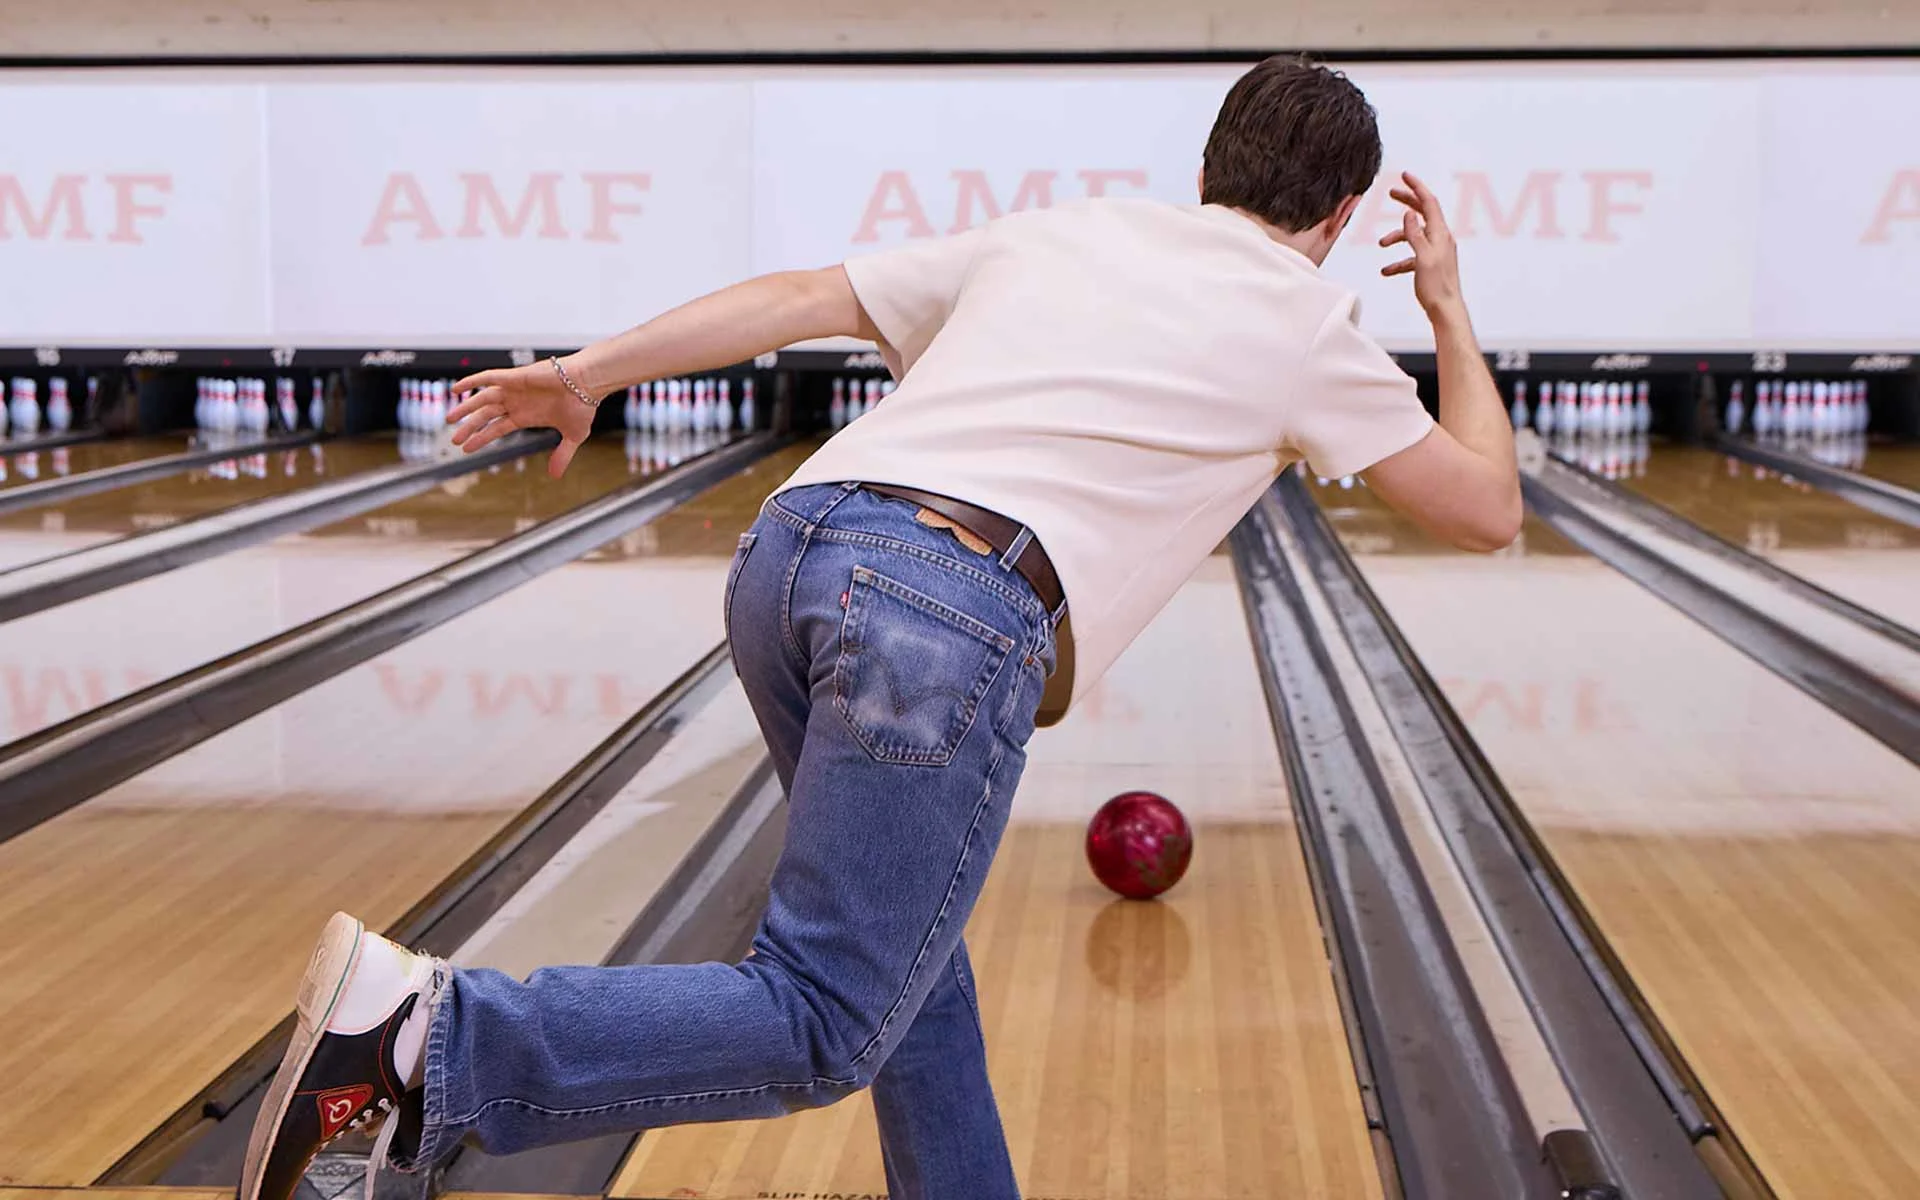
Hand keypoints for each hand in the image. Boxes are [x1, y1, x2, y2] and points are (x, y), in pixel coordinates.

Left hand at [447, 357, 596, 477]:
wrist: (588, 384)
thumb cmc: (583, 405)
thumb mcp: (573, 436)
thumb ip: (562, 455)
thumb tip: (555, 476)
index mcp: (526, 416)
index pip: (496, 428)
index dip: (481, 438)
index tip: (466, 449)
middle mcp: (516, 403)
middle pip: (485, 416)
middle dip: (469, 427)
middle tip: (454, 439)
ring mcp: (514, 389)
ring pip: (483, 399)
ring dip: (466, 408)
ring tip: (450, 419)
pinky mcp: (515, 377)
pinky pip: (488, 377)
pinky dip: (471, 381)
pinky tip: (456, 388)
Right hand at [1378, 171, 1466, 322]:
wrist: (1445, 309)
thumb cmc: (1436, 285)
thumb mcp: (1422, 256)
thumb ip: (1414, 234)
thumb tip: (1409, 213)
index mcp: (1440, 233)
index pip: (1429, 203)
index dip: (1416, 187)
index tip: (1405, 175)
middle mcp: (1440, 239)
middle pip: (1422, 213)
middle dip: (1407, 202)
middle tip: (1392, 193)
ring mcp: (1436, 251)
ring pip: (1414, 235)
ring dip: (1397, 237)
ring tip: (1382, 244)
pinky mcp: (1430, 264)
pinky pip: (1412, 256)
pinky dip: (1399, 260)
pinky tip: (1387, 270)